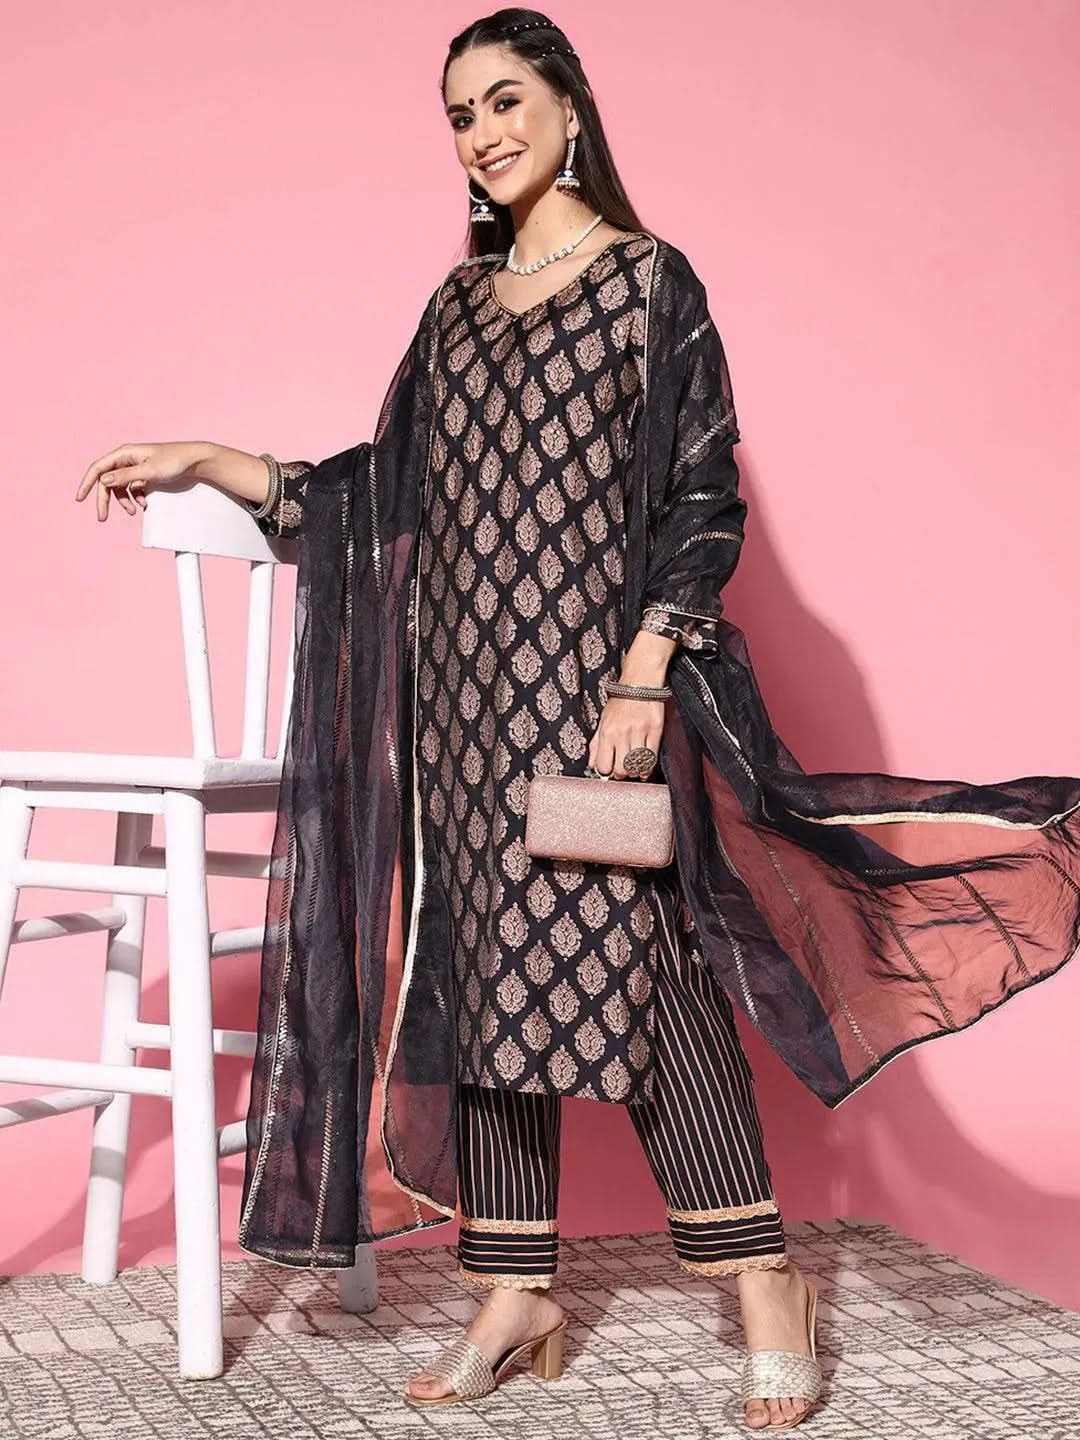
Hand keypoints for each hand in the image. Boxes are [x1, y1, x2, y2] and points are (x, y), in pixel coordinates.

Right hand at [74, 440, 212, 520]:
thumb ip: (125, 477)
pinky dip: (135, 498)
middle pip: (107, 481)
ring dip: (124, 501)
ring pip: (120, 487)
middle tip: (103, 517)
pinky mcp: (144, 475)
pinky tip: (144, 504)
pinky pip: (132, 489)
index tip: (80, 498)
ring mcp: (135, 467)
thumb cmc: (173, 461)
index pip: (98, 468)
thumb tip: (103, 481)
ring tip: (135, 511)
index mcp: (124, 453)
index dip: (87, 483)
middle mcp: (127, 459)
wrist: (194, 461)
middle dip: (106, 500)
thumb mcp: (148, 471)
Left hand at [587, 694, 664, 779]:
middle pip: (621, 770)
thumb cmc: (621, 701)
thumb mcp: (602, 721)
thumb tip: (592, 765)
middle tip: (622, 768)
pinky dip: (647, 767)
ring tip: (632, 765)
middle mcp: (622, 734)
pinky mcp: (655, 731)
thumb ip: (596, 745)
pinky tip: (644, 766)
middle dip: (620, 774)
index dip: (606, 772)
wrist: (640, 683)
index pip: (603, 766)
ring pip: (636, 766)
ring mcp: (639, 733)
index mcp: (607, 732)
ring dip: (634, 770)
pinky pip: (651, 758)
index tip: (609, 770)